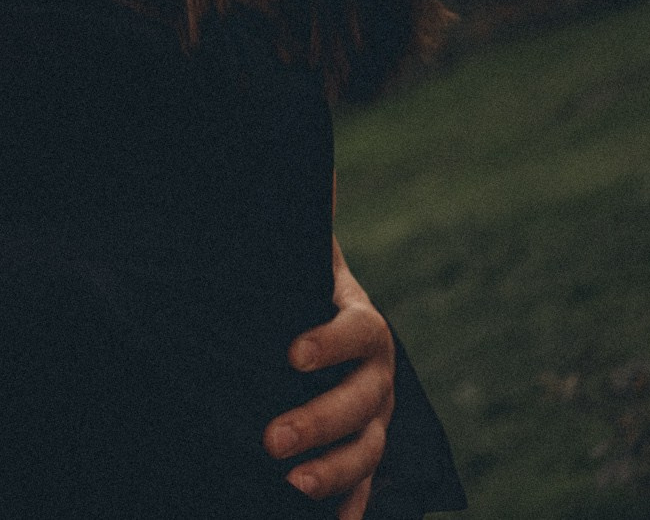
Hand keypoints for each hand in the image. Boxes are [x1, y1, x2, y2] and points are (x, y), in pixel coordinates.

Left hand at [264, 239, 393, 516]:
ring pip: (367, 450)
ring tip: (292, 485)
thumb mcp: (292, 255)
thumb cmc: (290, 283)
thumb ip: (303, 218)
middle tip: (272, 438)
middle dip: (319, 422)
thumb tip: (312, 164)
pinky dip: (350, 505)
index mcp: (361, 322)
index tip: (291, 354)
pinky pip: (364, 485)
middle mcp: (377, 374)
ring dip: (334, 471)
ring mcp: (374, 417)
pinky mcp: (362, 448)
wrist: (310, 314)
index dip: (330, 342)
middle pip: (360, 402)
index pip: (358, 331)